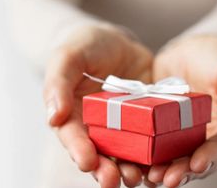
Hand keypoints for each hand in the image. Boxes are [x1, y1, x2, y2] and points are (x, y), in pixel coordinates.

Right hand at [43, 24, 151, 187]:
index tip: (87, 162)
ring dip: (131, 168)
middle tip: (113, 181)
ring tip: (138, 177)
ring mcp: (123, 126)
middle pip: (100, 153)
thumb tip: (54, 117)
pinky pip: (151, 139)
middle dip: (106, 170)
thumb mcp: (67, 57)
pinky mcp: (146, 120)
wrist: (113, 42)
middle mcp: (97, 127)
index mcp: (73, 116)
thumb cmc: (83, 47)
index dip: (79, 151)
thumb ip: (58, 83)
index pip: (73, 137)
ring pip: (126, 153)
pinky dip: (155, 153)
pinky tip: (162, 161)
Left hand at [147, 35, 216, 186]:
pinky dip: (146, 156)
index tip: (197, 164)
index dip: (210, 158)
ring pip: (174, 158)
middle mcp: (206, 139)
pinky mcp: (161, 131)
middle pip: (196, 161)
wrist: (190, 49)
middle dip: (182, 171)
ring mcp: (183, 136)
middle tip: (167, 179)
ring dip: (163, 170)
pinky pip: (154, 146)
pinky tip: (136, 163)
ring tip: (151, 177)